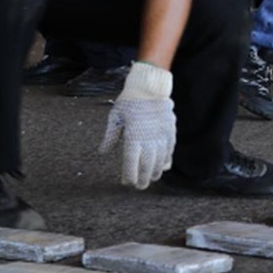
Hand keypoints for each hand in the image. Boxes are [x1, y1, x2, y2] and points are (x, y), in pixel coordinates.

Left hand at [98, 62, 174, 188]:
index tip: (126, 182)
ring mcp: (161, 135)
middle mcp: (148, 139)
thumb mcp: (115, 117)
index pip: (131, 163)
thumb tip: (103, 152)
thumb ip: (110, 136)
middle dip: (143, 178)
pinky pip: (169, 149)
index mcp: (133, 137)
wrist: (149, 86)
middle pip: (147, 165)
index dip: (129, 175)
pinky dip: (167, 159)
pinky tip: (164, 165)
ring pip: (160, 160)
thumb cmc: (130, 101)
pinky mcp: (169, 130)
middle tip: (140, 186)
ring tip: (152, 178)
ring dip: (156, 171)